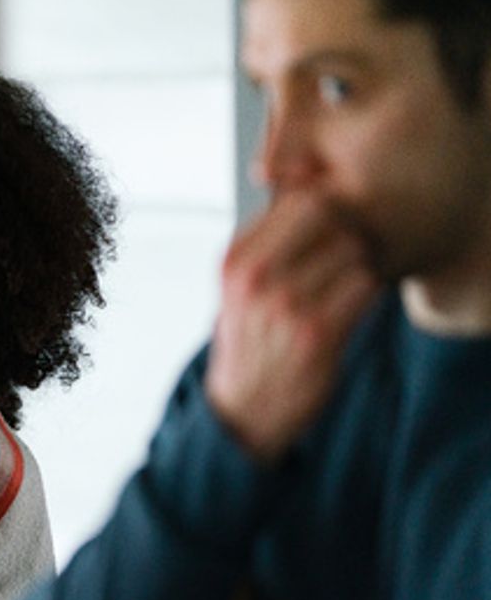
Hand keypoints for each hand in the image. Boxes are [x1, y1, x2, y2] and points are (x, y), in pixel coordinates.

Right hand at [205, 193, 380, 462]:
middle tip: (343, 255)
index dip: (323, 207)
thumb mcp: (236, 288)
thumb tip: (309, 190)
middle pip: (329, 215)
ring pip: (352, 248)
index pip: (297, 200)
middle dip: (344, 229)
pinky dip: (366, 293)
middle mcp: (254, 278)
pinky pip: (364, 284)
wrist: (243, 410)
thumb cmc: (249, 341)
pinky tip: (350, 308)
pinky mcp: (318, 332)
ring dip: (358, 263)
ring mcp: (286, 304)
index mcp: (233, 261)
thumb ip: (265, 242)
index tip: (327, 230)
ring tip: (344, 286)